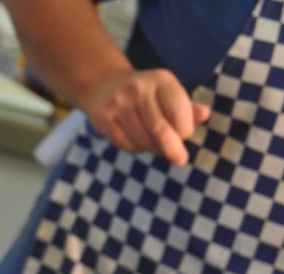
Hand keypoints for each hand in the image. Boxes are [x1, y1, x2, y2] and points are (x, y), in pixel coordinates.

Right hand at [83, 69, 210, 165]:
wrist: (105, 85)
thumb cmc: (146, 94)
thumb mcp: (168, 93)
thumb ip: (187, 107)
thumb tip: (204, 114)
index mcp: (161, 79)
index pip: (178, 113)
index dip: (185, 130)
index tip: (185, 135)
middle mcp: (138, 89)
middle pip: (160, 130)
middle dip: (173, 149)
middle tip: (180, 160)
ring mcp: (118, 102)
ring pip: (143, 140)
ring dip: (154, 149)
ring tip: (157, 146)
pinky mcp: (103, 117)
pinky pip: (126, 144)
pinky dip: (137, 148)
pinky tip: (139, 142)